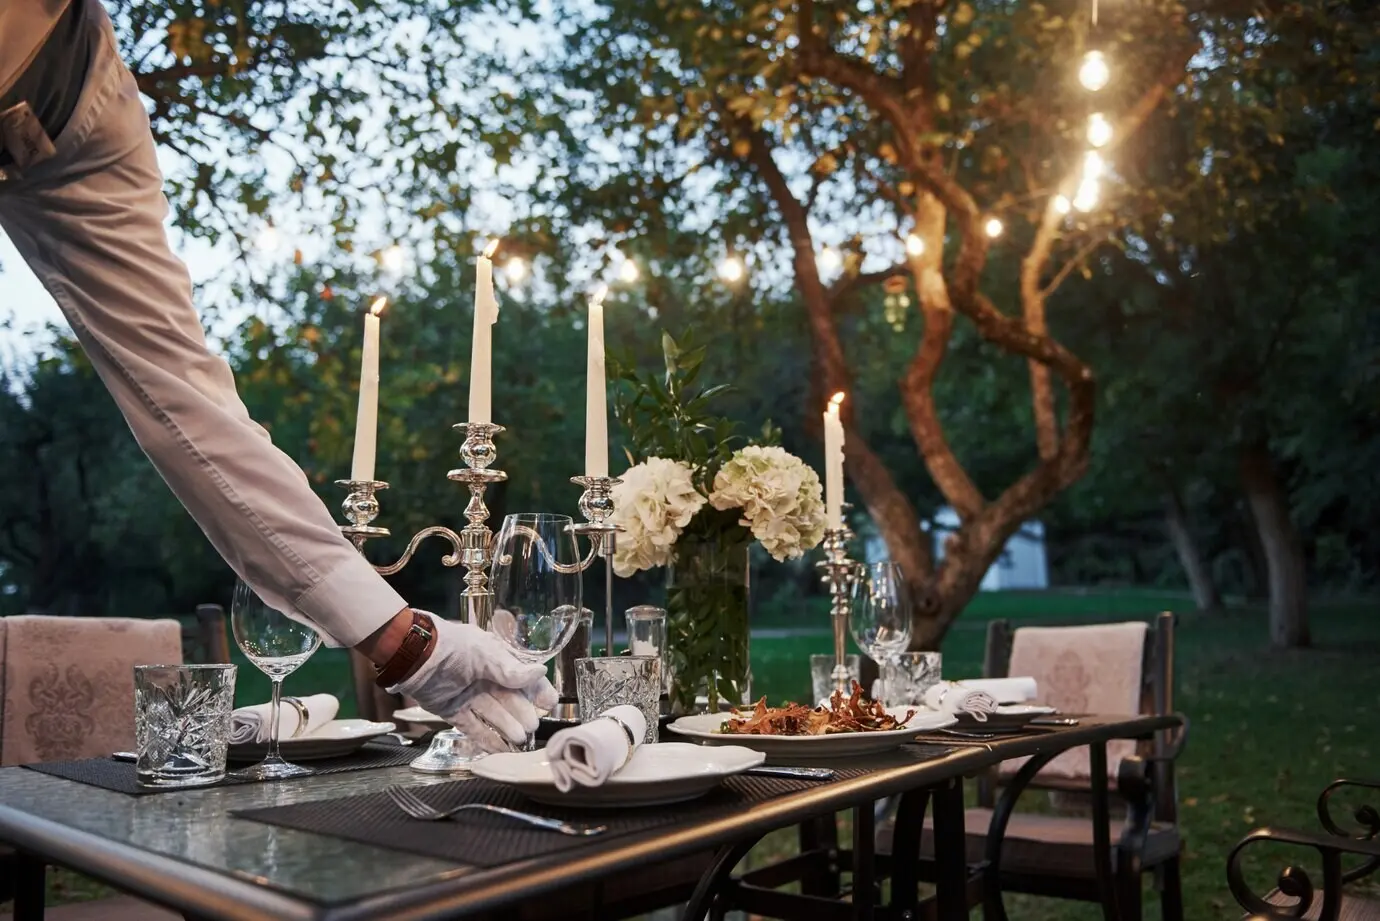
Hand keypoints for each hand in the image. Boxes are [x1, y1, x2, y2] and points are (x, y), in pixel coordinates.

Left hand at [388, 613, 556, 750]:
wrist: (416, 656)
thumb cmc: (454, 648)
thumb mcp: (486, 655)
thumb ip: (511, 670)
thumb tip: (540, 673)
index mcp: (495, 660)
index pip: (521, 677)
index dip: (536, 690)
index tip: (549, 704)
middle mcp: (484, 679)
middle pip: (508, 700)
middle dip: (522, 713)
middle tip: (533, 727)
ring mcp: (468, 696)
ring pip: (493, 714)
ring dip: (506, 727)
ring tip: (519, 739)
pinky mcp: (453, 710)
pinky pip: (472, 726)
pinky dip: (486, 737)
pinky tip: (500, 747)